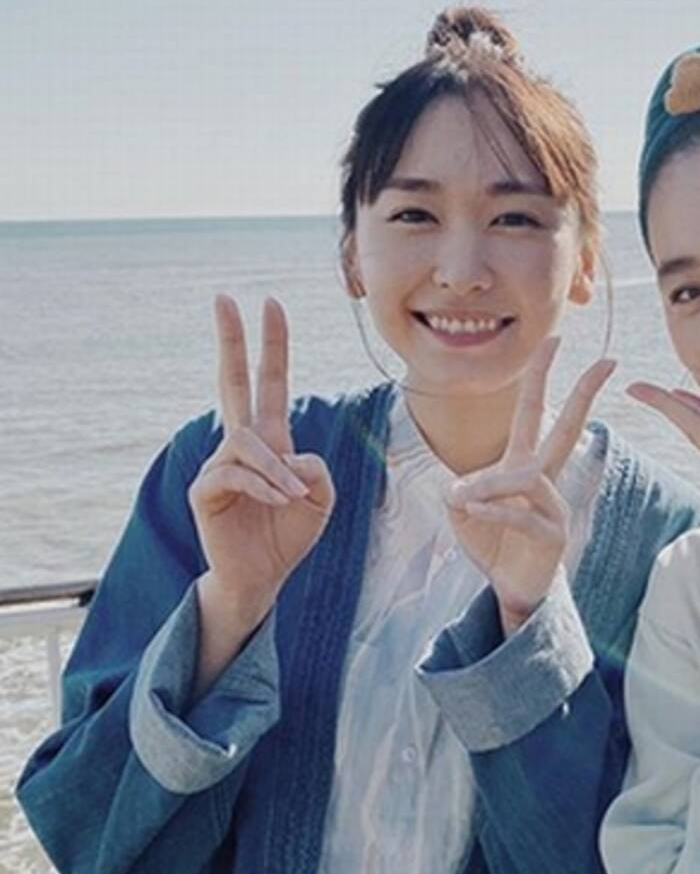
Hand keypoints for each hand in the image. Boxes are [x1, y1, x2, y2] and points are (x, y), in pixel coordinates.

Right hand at [188, 296, 335, 613]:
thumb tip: (292, 455)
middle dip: (230, 339)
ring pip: (246, 442)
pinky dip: (263, 486)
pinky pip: (233, 473)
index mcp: (272, 439)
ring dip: (276, 469)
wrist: (262, 575)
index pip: (269, 382)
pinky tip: (279, 501)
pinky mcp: (205, 490)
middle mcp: (242, 444)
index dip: (271, 346)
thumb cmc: (289, 533)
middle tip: (223, 297)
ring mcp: (219, 464)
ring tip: (293, 496)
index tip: (270, 304)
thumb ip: (317, 471)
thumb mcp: (321, 500)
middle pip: (231, 382)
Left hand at [445, 338, 615, 633]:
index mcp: (523, 465)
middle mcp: (545, 480)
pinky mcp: (553, 535)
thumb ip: (460, 493)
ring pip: (528, 478)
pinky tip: (472, 512)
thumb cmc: (492, 543)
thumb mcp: (464, 512)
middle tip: (607, 361)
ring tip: (461, 500)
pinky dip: (493, 510)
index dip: (540, 376)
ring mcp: (555, 506)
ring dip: (490, 486)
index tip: (555, 339)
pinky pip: (522, 514)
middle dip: (585, 394)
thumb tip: (460, 488)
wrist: (510, 588)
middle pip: (568, 428)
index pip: (533, 412)